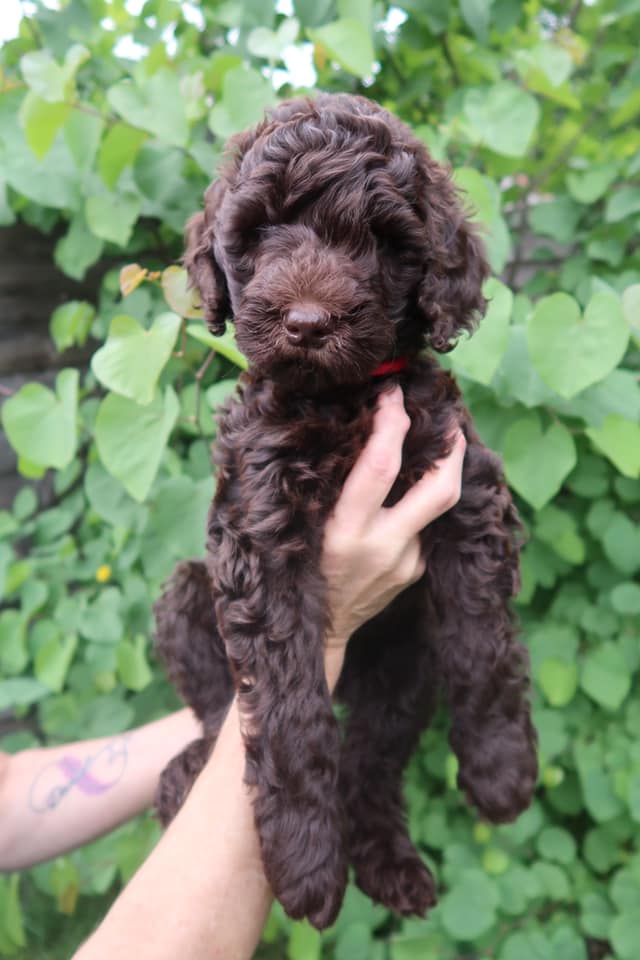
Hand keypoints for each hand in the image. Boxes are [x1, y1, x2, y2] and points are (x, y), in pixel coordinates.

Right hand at [322, 385, 465, 669]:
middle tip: (449, 419)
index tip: (393, 393)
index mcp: (345, 531)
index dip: (392, 422)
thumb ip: (325, 486)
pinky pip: (425, 528)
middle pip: (440, 488)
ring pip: (439, 506)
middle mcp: (383, 546)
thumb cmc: (295, 570)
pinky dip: (419, 505)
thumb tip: (345, 429)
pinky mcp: (416, 572)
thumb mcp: (300, 527)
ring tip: (439, 445)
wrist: (318, 634)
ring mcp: (406, 562)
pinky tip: (407, 495)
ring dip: (443, 471)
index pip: (382, 465)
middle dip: (452, 449)